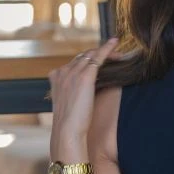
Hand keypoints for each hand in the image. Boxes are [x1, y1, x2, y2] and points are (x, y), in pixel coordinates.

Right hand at [48, 37, 118, 153]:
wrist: (67, 131)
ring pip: (91, 55)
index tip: (99, 62)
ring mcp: (73, 72)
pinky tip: (115, 42)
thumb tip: (81, 92)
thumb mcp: (66, 103)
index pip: (74, 62)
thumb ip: (70, 92)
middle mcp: (62, 71)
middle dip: (98, 55)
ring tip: (118, 53)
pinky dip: (107, 48)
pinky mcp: (85, 76)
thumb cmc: (69, 122)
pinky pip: (98, 57)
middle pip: (83, 56)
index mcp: (55, 77)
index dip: (88, 61)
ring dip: (105, 52)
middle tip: (114, 56)